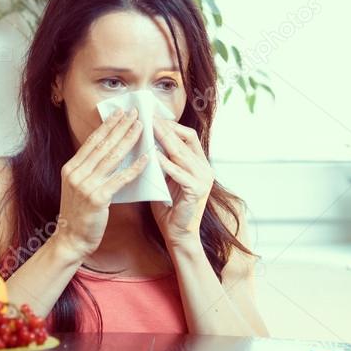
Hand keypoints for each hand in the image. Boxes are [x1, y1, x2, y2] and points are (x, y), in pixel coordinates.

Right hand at [55, 107, 148, 258]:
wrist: (71, 239)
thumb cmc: (78, 213)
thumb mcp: (77, 186)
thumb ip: (89, 169)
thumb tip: (107, 151)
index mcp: (71, 168)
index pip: (93, 141)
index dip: (107, 126)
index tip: (119, 113)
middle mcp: (77, 173)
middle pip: (103, 145)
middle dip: (120, 127)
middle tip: (135, 113)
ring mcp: (86, 185)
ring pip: (112, 157)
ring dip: (128, 140)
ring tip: (141, 127)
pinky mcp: (97, 198)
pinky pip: (120, 179)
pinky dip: (134, 167)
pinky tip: (146, 158)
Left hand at [149, 118, 214, 248]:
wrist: (177, 234)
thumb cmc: (169, 206)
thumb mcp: (165, 178)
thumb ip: (161, 160)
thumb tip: (145, 139)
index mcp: (200, 163)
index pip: (188, 135)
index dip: (171, 125)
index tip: (152, 116)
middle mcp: (205, 168)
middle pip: (185, 140)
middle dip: (165, 128)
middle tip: (148, 117)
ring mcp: (203, 180)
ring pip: (182, 154)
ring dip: (164, 140)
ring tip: (148, 130)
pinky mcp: (197, 191)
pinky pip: (179, 173)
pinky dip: (166, 163)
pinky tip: (153, 155)